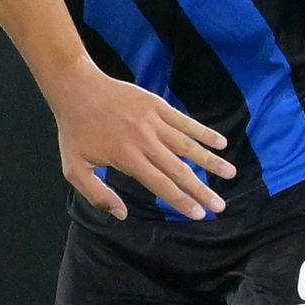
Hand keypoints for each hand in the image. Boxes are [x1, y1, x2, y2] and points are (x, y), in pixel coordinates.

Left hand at [48, 69, 234, 219]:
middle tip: (220, 206)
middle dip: (201, 190)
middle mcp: (145, 142)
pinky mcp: (157, 105)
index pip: (161, 185)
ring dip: (211, 161)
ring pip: (188, 146)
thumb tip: (122, 215)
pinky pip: (185, 121)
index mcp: (127, 159)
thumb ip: (97, 195)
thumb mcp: (74, 169)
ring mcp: (154, 122)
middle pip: (180, 170)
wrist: (76, 89)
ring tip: (230, 174)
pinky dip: (204, 132)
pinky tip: (221, 143)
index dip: (181, 201)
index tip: (199, 215)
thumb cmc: (74, 132)